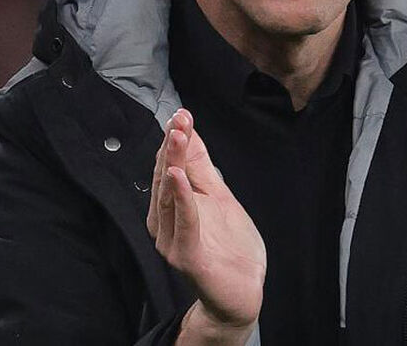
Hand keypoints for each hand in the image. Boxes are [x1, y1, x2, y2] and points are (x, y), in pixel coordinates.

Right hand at [147, 109, 265, 339]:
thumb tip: (188, 130)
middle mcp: (165, 223)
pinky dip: (180, 200)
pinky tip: (178, 178)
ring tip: (176, 139)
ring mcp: (173, 241)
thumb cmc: (228, 246)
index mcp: (171, 207)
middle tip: (178, 120)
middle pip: (166, 178)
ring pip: (170, 197)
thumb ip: (201, 167)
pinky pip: (182, 224)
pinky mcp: (186, 257)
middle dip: (172, 148)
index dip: (175, 140)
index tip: (181, 114)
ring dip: (173, 165)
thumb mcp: (219, 196)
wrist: (241, 292)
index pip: (170, 167)